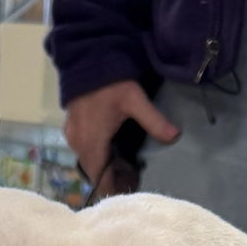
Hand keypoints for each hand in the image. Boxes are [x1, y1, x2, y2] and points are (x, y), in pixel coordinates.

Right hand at [63, 79, 177, 194]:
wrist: (85, 58)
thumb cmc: (109, 80)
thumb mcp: (134, 99)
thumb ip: (153, 120)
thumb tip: (175, 136)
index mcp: (92, 143)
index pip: (101, 180)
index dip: (117, 187)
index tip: (133, 186)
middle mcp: (78, 145)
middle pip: (96, 174)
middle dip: (114, 178)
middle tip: (135, 176)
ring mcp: (72, 137)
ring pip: (90, 164)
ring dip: (106, 167)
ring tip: (126, 164)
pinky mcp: (71, 130)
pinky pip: (84, 152)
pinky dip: (98, 155)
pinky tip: (113, 150)